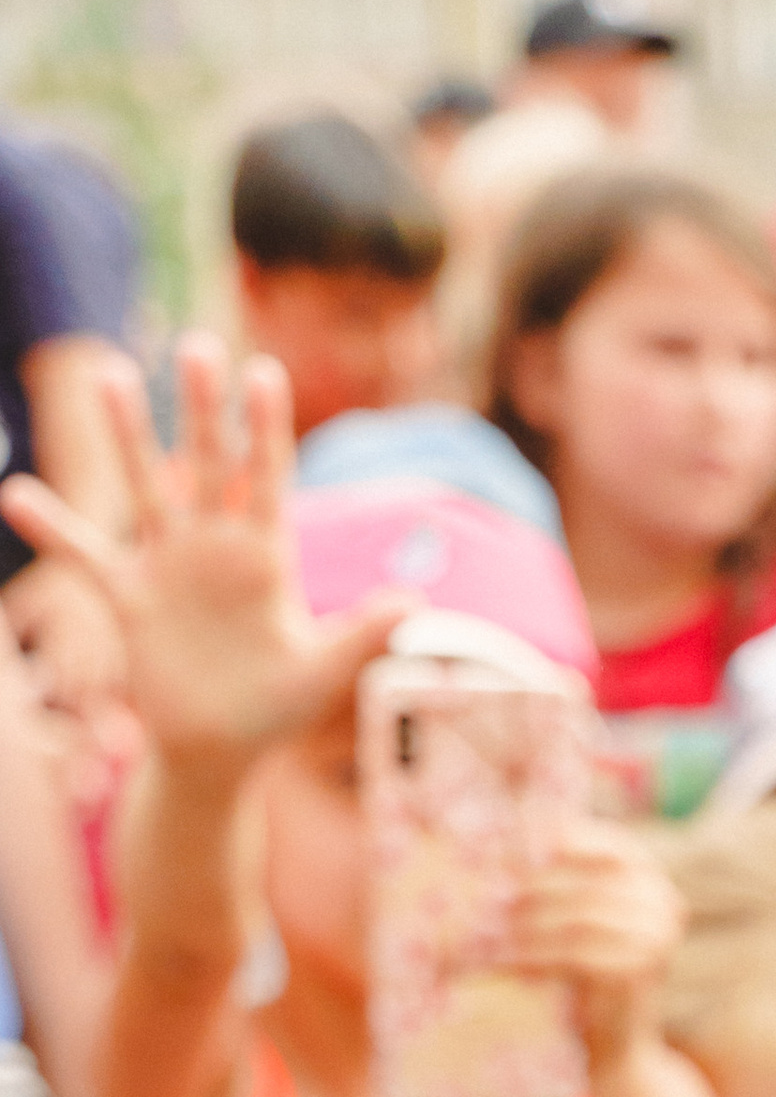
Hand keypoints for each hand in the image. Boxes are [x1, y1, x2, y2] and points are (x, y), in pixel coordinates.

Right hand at [0, 336, 400, 772]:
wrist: (219, 752)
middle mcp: (214, 548)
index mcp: (265, 558)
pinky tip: (17, 496)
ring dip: (130, 436)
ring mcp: (168, 567)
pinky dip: (56, 530)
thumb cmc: (274, 710)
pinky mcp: (131, 599)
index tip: (266, 371)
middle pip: (207, 464)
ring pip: (147, 487)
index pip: (268, 479)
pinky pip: (87, 558)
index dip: (266, 428)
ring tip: (112, 374)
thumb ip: (364, 635)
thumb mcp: (322, 674)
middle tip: (198, 344)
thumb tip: (415, 604)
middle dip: (204, 408)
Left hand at [512, 823, 683, 1075]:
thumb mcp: (581, 918)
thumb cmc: (588, 976)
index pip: (608, 847)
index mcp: (652, 881)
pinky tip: (507, 965)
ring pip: (576, 921)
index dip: (563, 844)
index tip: (514, 850)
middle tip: (488, 900)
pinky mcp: (637, 972)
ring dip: (527, 928)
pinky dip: (535, 958)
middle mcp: (663, 905)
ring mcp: (655, 939)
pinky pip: (574, 955)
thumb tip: (515, 833)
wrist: (618, 1046)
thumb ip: (566, 880)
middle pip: (586, 886)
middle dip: (533, 892)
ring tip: (489, 936)